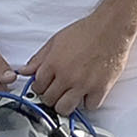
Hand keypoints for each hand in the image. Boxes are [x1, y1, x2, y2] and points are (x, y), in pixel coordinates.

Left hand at [21, 6, 136, 115]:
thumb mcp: (56, 41)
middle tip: (58, 92)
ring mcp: (83, 84)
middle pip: (49, 100)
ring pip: (65, 109)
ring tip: (70, 97)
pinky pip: (90, 106)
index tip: (45, 87)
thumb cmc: (86, 31)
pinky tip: (88, 93)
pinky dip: (89, 102)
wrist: (111, 28)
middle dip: (51, 97)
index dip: (40, 88)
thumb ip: (39, 58)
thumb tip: (24, 71)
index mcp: (53, 63)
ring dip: (66, 105)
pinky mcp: (100, 88)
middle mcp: (66, 76)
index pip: (37, 87)